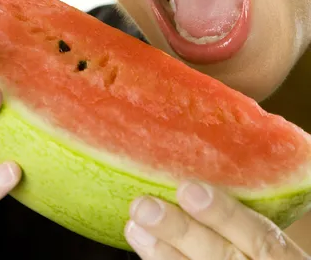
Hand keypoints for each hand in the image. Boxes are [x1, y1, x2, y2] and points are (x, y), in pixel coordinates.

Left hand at [125, 180, 309, 258]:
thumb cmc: (265, 247)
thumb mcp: (269, 230)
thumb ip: (246, 207)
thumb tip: (196, 167)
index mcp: (284, 255)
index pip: (261, 236)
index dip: (225, 213)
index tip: (189, 188)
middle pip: (223, 256)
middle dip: (181, 231)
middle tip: (144, 205)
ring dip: (162, 251)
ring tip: (134, 224)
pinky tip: (143, 245)